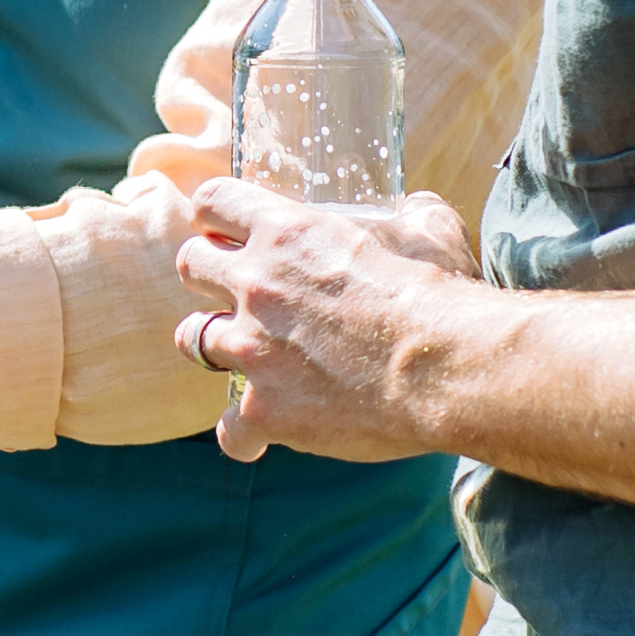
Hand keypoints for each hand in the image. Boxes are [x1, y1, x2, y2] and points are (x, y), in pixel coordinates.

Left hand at [169, 179, 490, 460]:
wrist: (445, 367)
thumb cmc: (440, 295)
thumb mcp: (431, 231)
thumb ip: (415, 213)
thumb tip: (419, 206)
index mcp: (286, 231)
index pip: (212, 202)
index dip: (216, 216)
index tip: (229, 231)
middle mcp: (255, 285)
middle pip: (190, 265)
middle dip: (209, 276)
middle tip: (240, 293)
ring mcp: (251, 350)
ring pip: (191, 339)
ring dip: (218, 346)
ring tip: (249, 359)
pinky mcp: (263, 410)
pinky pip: (228, 427)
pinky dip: (246, 433)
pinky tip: (267, 434)